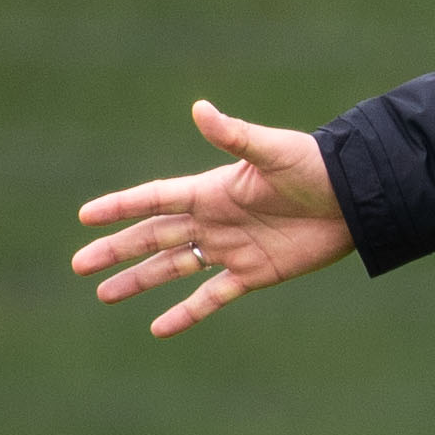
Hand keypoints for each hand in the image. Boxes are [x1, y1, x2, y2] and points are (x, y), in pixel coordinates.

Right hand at [72, 98, 354, 334]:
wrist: (355, 199)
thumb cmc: (314, 167)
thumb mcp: (272, 151)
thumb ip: (234, 135)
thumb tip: (199, 107)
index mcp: (210, 190)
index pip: (154, 200)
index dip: (120, 207)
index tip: (84, 217)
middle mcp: (213, 220)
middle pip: (153, 237)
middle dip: (116, 250)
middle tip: (79, 264)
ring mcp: (230, 249)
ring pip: (173, 268)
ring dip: (140, 281)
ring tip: (105, 295)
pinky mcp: (253, 274)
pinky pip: (211, 297)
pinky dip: (186, 313)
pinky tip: (159, 327)